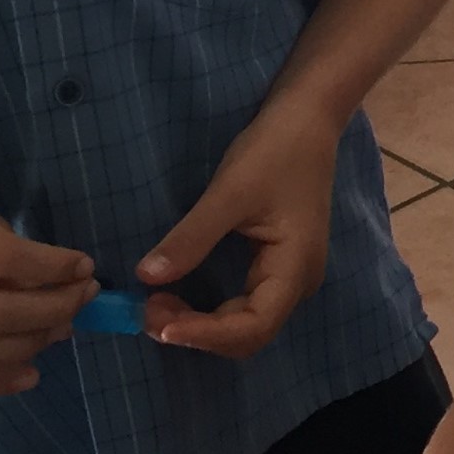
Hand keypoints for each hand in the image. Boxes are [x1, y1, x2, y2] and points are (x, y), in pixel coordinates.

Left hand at [138, 98, 340, 357]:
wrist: (308, 118)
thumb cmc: (275, 151)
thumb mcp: (230, 192)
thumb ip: (191, 238)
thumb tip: (146, 278)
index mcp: (296, 268)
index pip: (253, 326)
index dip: (205, 334)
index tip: (158, 324)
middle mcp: (298, 282)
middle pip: (249, 333)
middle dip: (198, 332)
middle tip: (147, 311)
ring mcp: (290, 275)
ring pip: (245, 323)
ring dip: (201, 323)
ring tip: (155, 304)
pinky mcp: (277, 264)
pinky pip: (244, 304)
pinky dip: (209, 309)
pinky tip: (177, 294)